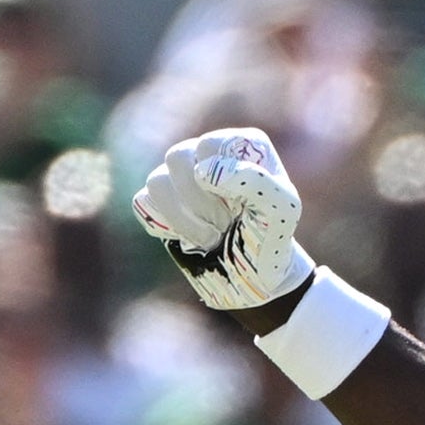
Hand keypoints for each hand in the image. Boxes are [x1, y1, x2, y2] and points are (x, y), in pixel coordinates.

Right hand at [130, 128, 313, 312]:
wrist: (255, 279)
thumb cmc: (271, 239)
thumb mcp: (281, 209)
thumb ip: (253, 180)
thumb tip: (202, 171)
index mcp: (238, 144)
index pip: (208, 145)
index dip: (219, 181)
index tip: (239, 208)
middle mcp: (206, 154)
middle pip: (176, 157)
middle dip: (199, 202)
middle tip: (224, 225)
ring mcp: (181, 177)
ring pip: (157, 181)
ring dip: (184, 219)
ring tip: (211, 236)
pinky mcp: (161, 203)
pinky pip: (143, 202)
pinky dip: (167, 226)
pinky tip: (192, 237)